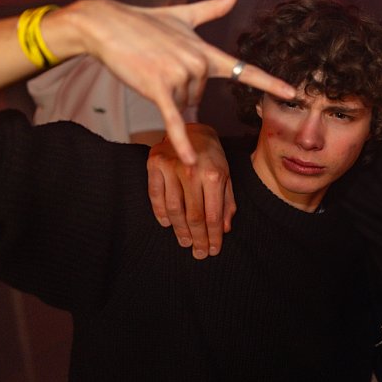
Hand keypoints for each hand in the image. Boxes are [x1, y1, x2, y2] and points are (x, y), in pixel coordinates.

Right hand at [63, 0, 294, 164]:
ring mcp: (179, 76)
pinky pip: (174, 120)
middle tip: (159, 64)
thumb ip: (211, 9)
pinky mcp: (158, 87)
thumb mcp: (182, 15)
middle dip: (179, 87)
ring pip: (182, 104)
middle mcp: (198, 64)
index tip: (293, 92)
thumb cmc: (144, 21)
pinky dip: (180, 141)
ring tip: (148, 68)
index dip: (270, 82)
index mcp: (206, 52)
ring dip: (165, 93)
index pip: (243, 70)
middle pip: (199, 96)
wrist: (106, 24)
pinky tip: (189, 162)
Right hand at [147, 125, 235, 258]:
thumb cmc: (211, 155)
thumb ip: (227, 201)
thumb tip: (225, 228)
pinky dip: (160, 212)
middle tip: (198, 253)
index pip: (212, 215)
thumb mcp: (226, 175)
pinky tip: (167, 224)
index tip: (213, 250)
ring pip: (174, 209)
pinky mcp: (154, 165)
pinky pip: (155, 195)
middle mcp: (191, 172)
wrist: (190, 129)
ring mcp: (170, 168)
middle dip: (197, 238)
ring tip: (185, 242)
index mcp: (213, 174)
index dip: (213, 236)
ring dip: (179, 230)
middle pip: (193, 216)